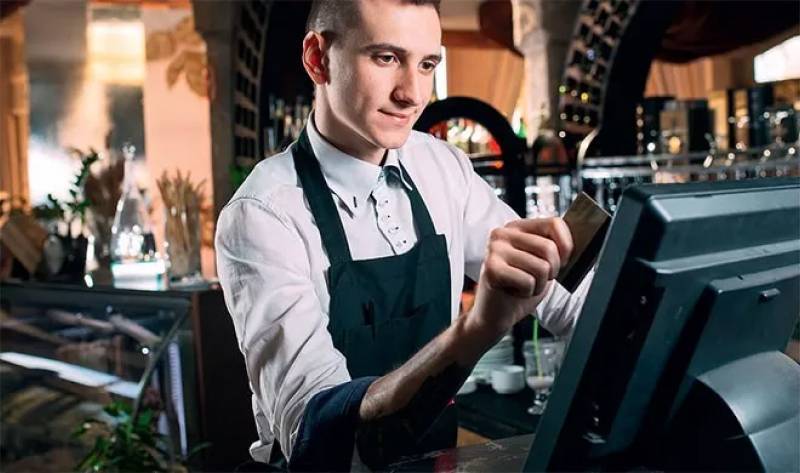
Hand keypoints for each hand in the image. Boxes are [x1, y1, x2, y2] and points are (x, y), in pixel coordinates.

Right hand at [469, 217, 573, 336]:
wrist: (495, 314)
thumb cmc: (521, 288)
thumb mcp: (542, 264)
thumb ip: (555, 250)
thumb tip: (581, 246)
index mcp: (518, 227)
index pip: (554, 224)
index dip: (566, 246)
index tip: (562, 262)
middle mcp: (503, 233)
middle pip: (549, 248)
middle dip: (551, 272)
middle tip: (537, 280)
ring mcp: (495, 249)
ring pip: (541, 267)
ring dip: (539, 285)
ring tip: (524, 286)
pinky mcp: (491, 268)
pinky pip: (528, 281)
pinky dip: (527, 292)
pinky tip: (514, 291)